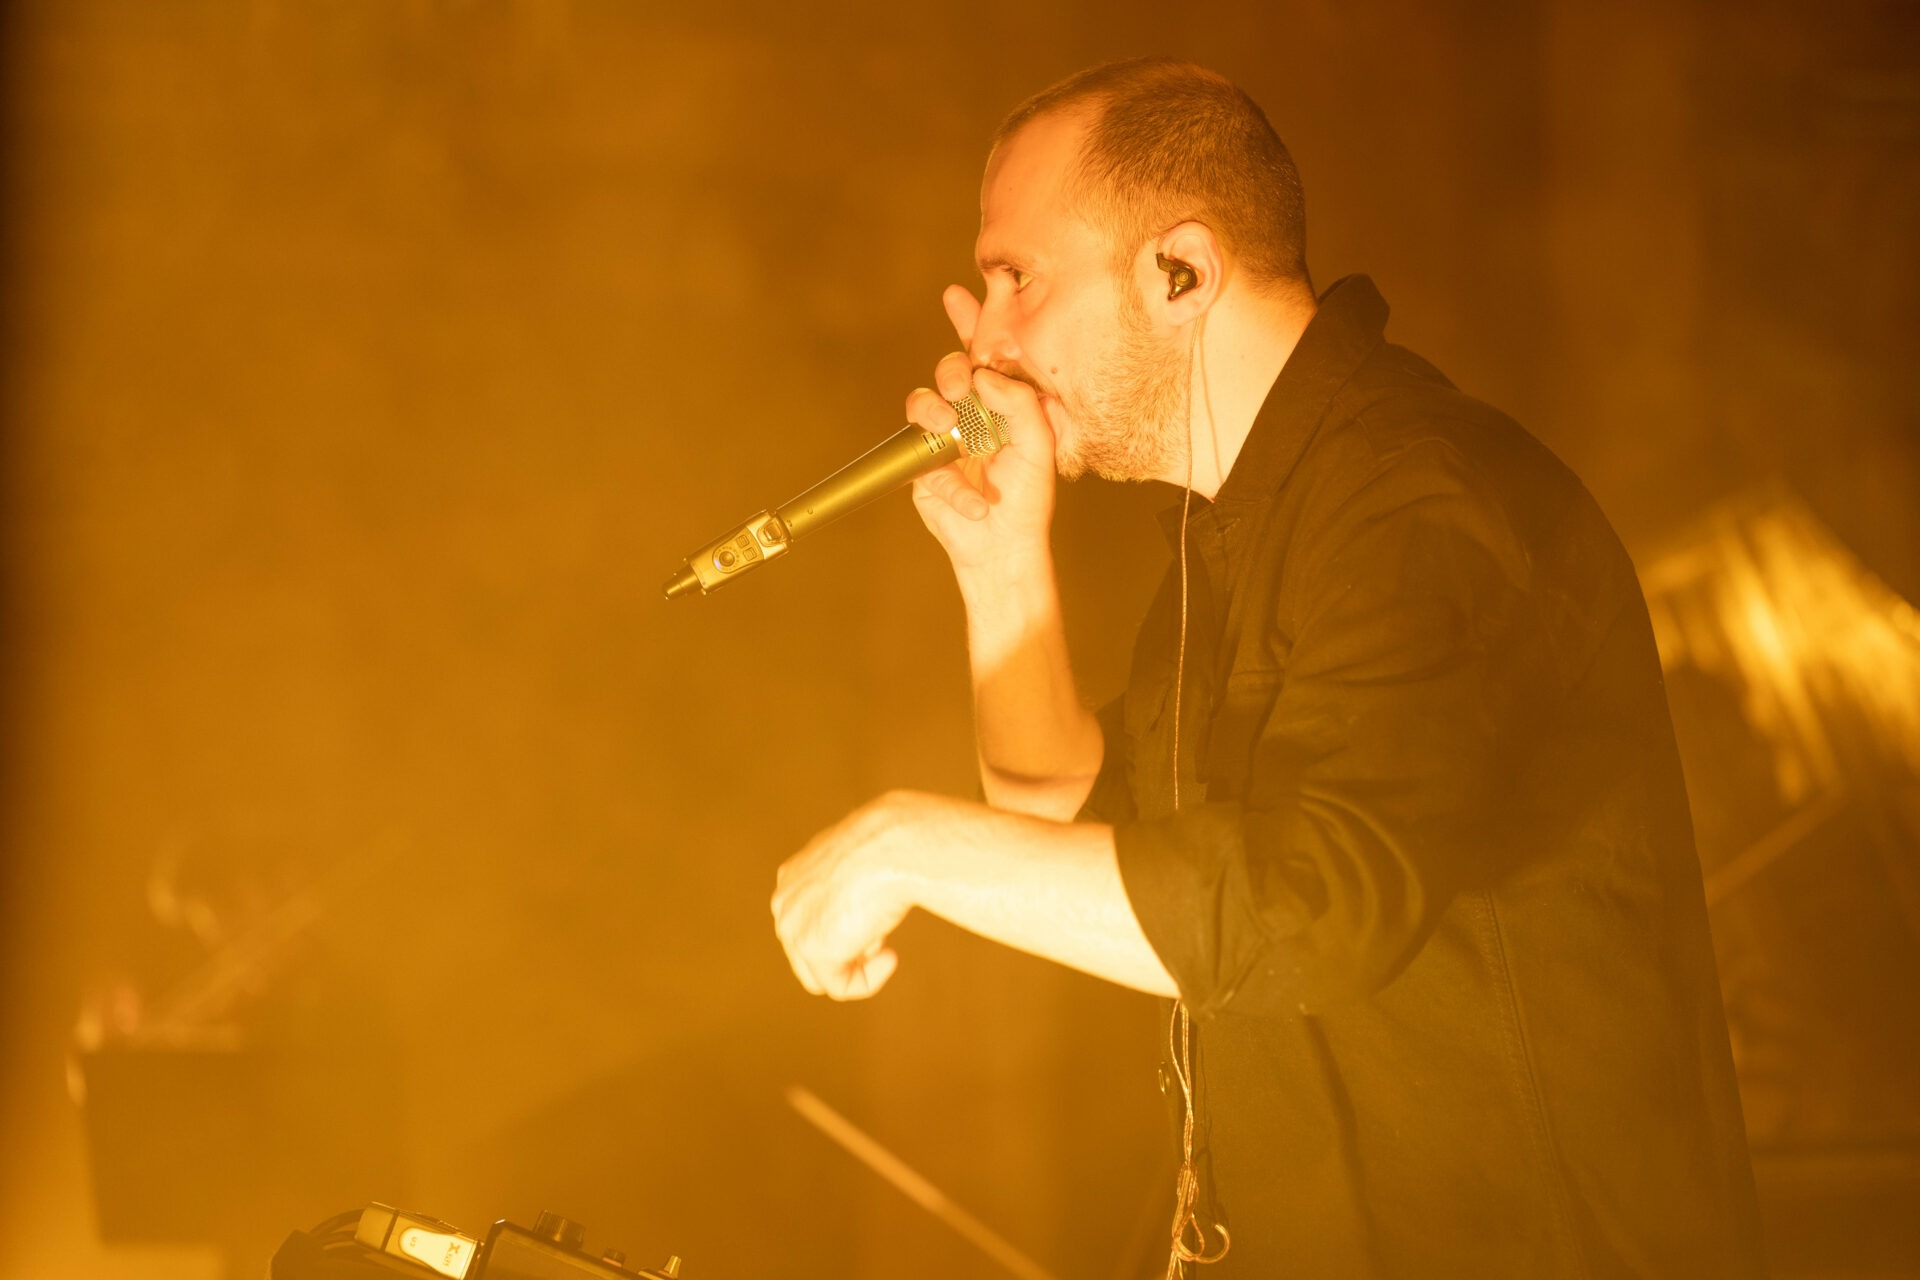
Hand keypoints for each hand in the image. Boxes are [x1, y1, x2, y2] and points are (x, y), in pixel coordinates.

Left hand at [771, 790, 962, 1000]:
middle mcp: (784, 902)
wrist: (891, 843)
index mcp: (792, 879)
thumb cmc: (887, 848)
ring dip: (857, 967)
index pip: (810, 924)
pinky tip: (890, 956)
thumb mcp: (858, 867)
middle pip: (811, 952)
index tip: (876, 923)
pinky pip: (841, 987)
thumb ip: (846, 893)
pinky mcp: (812, 949)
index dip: (846, 932)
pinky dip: (869, 980)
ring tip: (885, 944)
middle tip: (881, 939)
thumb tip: (857, 925)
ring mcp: (792, 927)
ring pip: (822, 974)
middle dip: (848, 951)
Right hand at [906, 286, 1060, 575]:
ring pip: (922, 402)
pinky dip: (950, 484)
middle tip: (961, 387)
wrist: (1003, 548)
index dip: (970, 322)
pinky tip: (975, 503)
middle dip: (951, 371)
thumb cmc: (1028, 499)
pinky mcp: (922, 466)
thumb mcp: (1038, 446)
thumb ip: (1020, 403)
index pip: (984, 355)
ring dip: (934, 412)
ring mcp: (943, 438)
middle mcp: (971, 414)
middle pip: (949, 371)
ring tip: (951, 431)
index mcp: (1002, 403)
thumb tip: (983, 374)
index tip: (958, 295)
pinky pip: (921, 458)